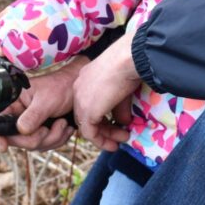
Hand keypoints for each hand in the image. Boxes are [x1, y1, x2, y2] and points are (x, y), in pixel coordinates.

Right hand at [0, 55, 86, 152]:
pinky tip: (65, 128)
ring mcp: (30, 126)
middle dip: (37, 138)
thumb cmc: (60, 87)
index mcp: (14, 103)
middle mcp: (19, 116)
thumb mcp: (46, 100)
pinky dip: (58, 139)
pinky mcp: (42, 132)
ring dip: (52, 138)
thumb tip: (21, 130)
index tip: (2, 147)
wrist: (77, 91)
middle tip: (49, 128)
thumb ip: (33, 115)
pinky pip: (46, 145)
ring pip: (34, 145)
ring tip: (62, 123)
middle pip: (17, 140)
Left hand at [72, 34, 139, 151]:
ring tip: (122, 140)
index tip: (117, 123)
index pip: (88, 103)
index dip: (102, 115)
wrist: (126, 60)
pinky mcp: (86, 112)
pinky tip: (114, 144)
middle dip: (105, 128)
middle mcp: (78, 89)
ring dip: (105, 136)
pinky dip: (101, 141)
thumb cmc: (127, 67)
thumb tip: (124, 122)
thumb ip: (119, 108)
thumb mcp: (122, 90)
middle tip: (121, 134)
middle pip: (86, 116)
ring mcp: (80, 101)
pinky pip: (89, 134)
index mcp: (85, 79)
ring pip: (87, 126)